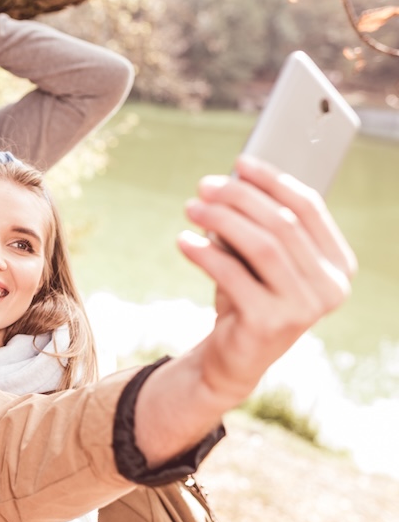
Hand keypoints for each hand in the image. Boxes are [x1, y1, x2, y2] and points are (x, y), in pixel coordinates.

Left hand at [135, 156, 354, 467]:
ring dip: (220, 219)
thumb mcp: (257, 261)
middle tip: (204, 186)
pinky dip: (204, 253)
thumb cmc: (248, 299)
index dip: (273, 180)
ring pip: (261, 245)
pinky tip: (182, 240)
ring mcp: (304, 308)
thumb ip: (258, 226)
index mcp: (338, 265)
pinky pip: (232, 275)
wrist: (233, 359)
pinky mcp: (270, 324)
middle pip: (282, 223)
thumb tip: (231, 180)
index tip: (240, 162)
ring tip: (190, 207)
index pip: (310, 209)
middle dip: (239, 197)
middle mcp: (330, 287)